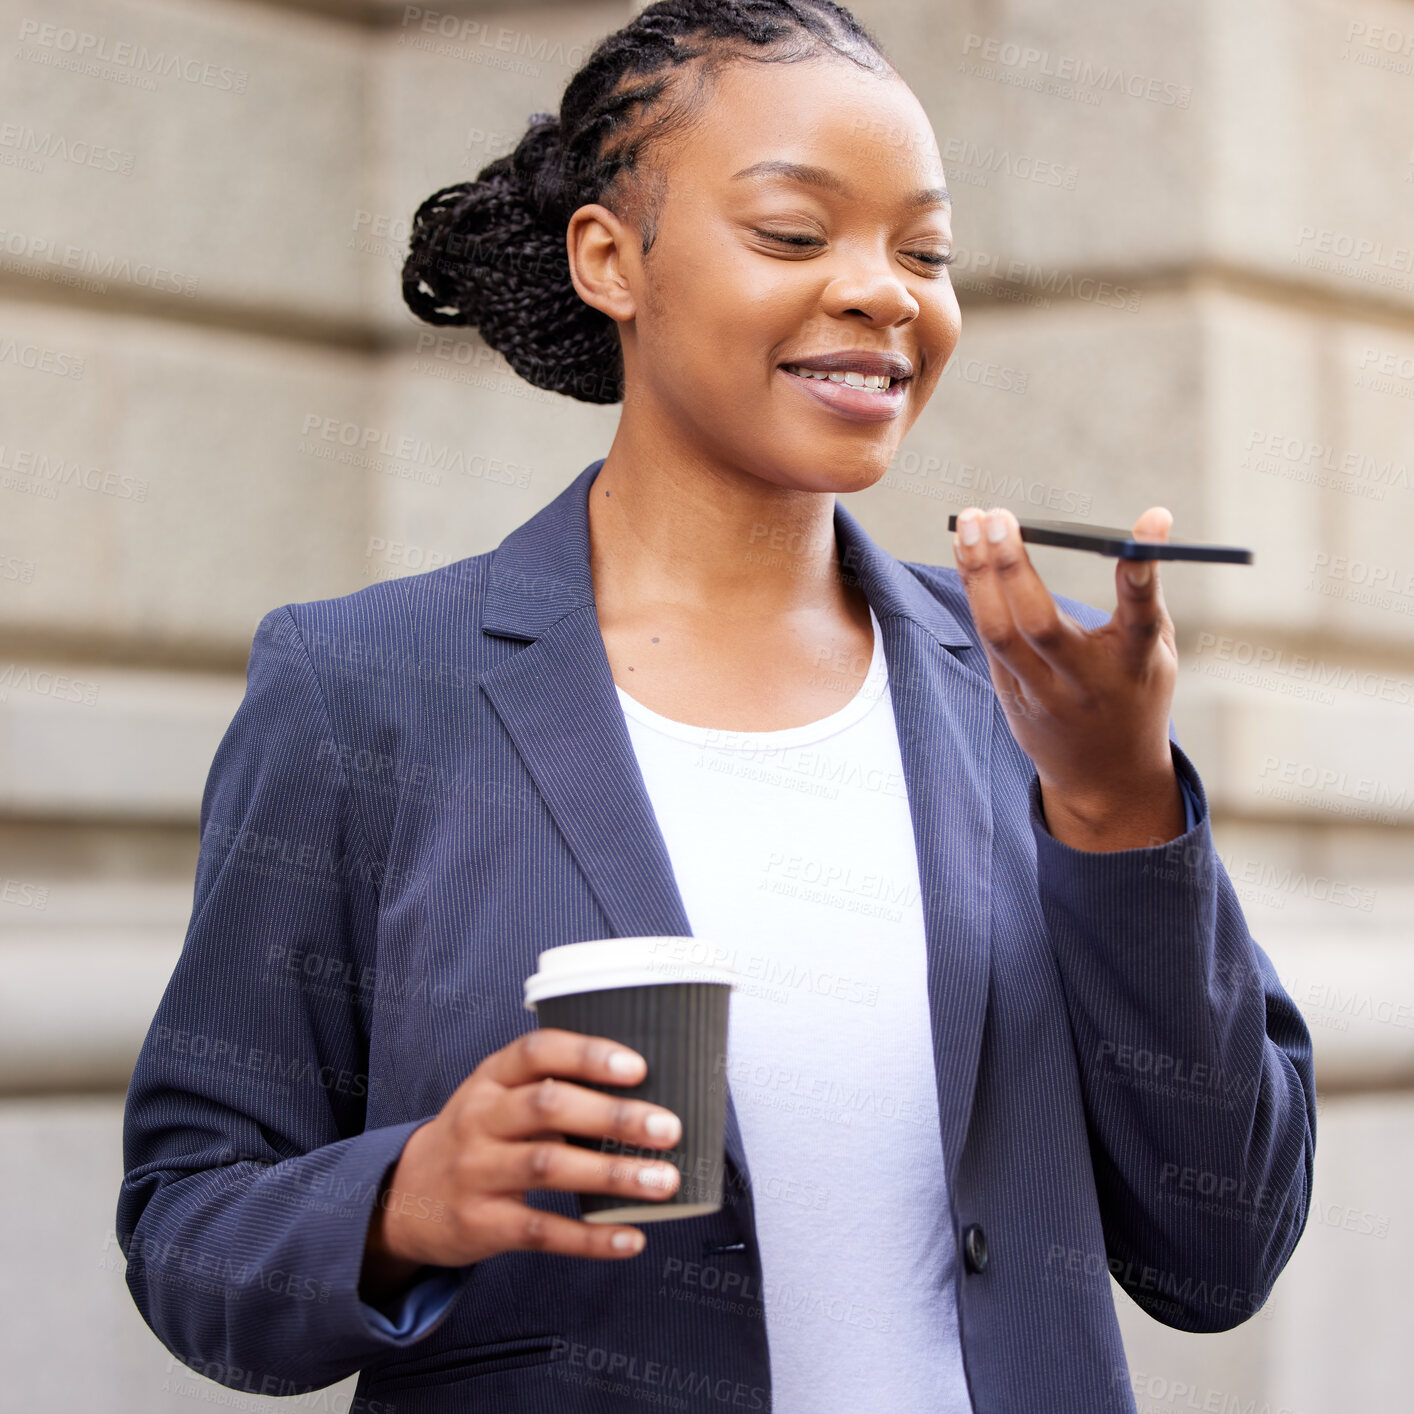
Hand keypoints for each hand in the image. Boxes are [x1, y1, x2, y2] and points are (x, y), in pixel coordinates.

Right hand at [359, 1030, 682, 1303]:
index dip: (588, 1055)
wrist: (405, 1198)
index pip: (537, 1051)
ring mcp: (476, 1172)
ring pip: (548, 1167)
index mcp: (490, 1078)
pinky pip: (540, 1232)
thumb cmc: (476, 1137)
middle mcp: (479, 1119)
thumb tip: (641, 1095)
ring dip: (612, 1175)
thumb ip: (551, 1088)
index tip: (637, 1067)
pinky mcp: (480, 1224)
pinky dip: (589, 1238)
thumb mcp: (496, 1097)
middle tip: (667, 1127)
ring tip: (663, 1181)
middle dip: (613, 1116)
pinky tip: (629, 1238)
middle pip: (548, 1107)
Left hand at [951, 504, 1185, 851]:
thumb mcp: (1156, 653)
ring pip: (999, 632)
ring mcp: (1043, 694)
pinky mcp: (1012, 697)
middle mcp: (1085, 682)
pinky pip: (988, 638)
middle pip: (1040, 624)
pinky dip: (976, 592)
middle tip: (997, 515)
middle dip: (1013, 567)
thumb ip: (1144, 597)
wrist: (1105, 779)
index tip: (1150, 521)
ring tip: (968, 523)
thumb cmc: (1135, 693)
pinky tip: (966, 553)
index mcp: (1136, 666)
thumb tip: (1147, 525)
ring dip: (977, 574)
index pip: (1142, 616)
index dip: (1143, 572)